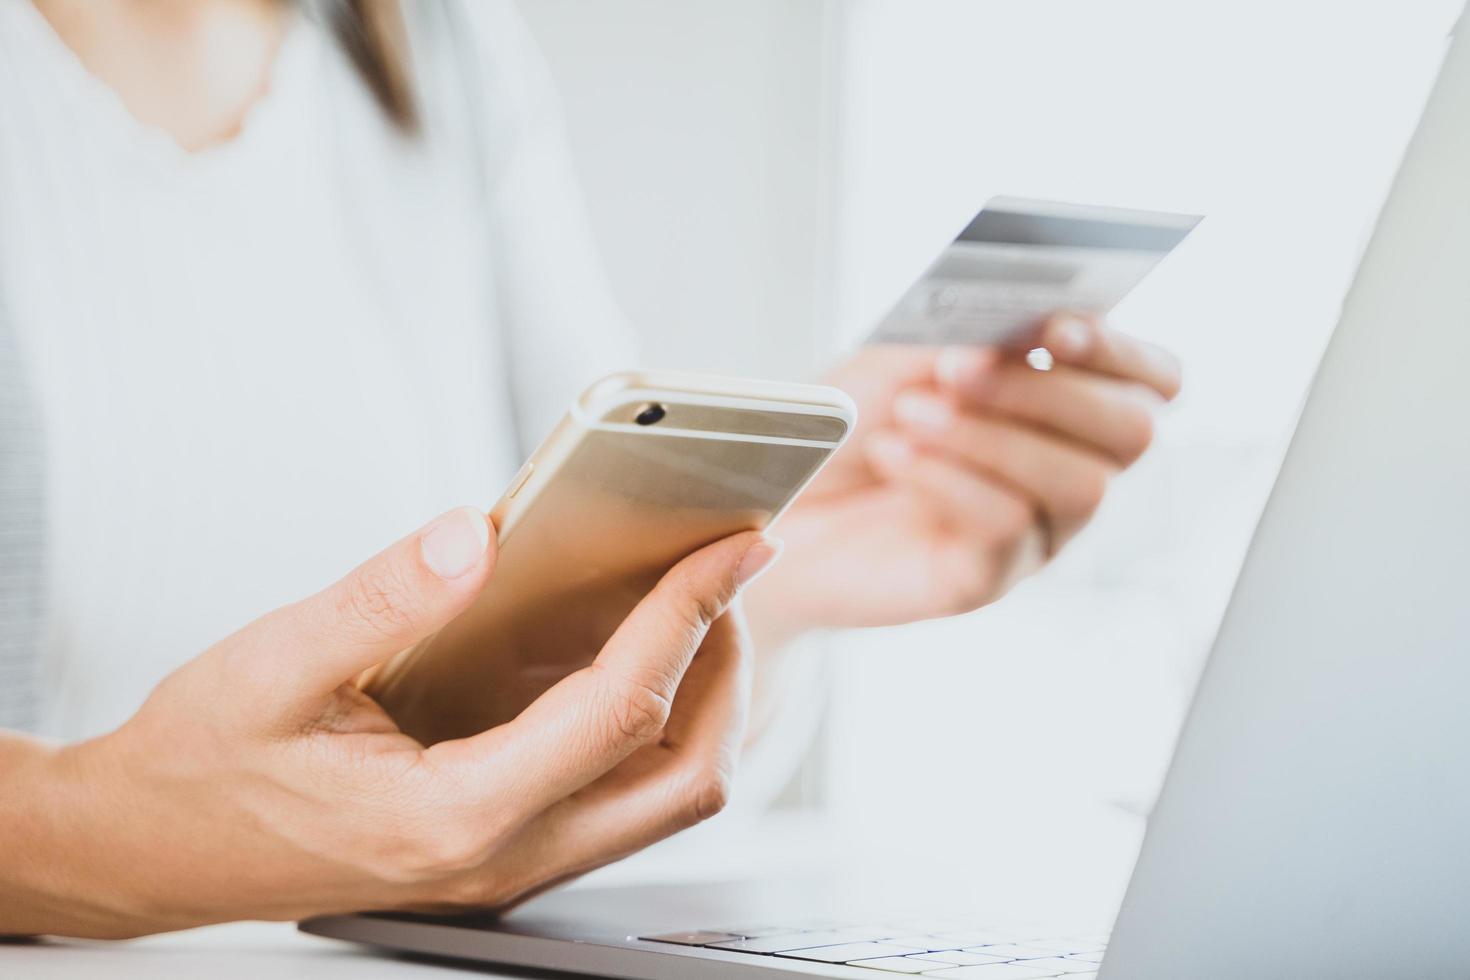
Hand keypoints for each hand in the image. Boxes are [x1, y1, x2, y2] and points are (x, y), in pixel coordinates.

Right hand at [0, 507, 779, 938]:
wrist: (151, 849)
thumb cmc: (203, 767)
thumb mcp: (273, 665)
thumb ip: (381, 598)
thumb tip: (475, 534)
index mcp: (454, 815)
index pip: (619, 709)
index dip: (688, 615)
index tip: (732, 548)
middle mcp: (501, 858)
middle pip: (680, 774)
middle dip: (726, 666)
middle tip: (728, 574)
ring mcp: (508, 866)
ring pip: (663, 798)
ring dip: (702, 701)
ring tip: (696, 605)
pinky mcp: (502, 852)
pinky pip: (620, 798)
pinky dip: (654, 726)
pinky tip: (627, 654)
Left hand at [745, 313, 1179, 643]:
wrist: (770, 500)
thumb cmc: (843, 423)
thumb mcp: (903, 356)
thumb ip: (970, 334)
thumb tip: (1026, 321)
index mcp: (1061, 403)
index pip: (1151, 379)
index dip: (1120, 350)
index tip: (1053, 327)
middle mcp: (1065, 469)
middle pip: (1131, 432)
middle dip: (1048, 390)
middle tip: (956, 366)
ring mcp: (1034, 531)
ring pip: (1081, 484)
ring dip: (991, 435)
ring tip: (909, 412)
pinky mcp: (985, 579)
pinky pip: (1009, 528)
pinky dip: (949, 478)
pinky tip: (892, 453)